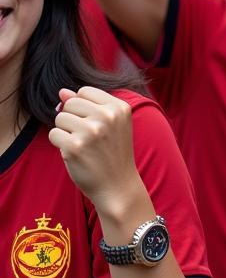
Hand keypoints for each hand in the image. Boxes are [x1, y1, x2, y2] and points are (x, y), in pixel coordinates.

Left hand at [48, 88, 142, 217]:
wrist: (117, 185)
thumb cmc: (112, 153)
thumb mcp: (110, 125)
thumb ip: (88, 105)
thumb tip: (62, 91)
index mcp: (120, 107)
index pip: (84, 92)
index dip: (83, 108)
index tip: (95, 125)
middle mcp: (107, 116)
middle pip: (70, 103)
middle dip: (73, 119)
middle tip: (89, 138)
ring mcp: (91, 131)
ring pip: (60, 118)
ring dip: (66, 132)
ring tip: (83, 146)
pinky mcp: (75, 146)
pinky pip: (53, 134)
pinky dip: (60, 144)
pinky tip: (75, 154)